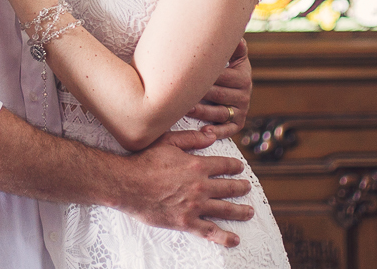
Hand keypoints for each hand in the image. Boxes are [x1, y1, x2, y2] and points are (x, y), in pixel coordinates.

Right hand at [117, 129, 253, 246]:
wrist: (127, 185)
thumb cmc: (144, 161)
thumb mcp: (167, 141)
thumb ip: (191, 138)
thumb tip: (211, 136)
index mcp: (197, 165)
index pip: (224, 166)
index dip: (235, 166)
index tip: (240, 168)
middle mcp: (201, 186)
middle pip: (229, 188)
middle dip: (241, 188)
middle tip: (247, 188)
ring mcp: (195, 206)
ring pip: (225, 210)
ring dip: (240, 211)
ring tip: (249, 211)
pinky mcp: (186, 222)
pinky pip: (210, 231)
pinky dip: (225, 237)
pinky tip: (235, 239)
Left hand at [188, 39, 251, 139]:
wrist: (238, 87)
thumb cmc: (228, 68)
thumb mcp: (234, 56)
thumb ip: (235, 47)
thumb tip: (238, 37)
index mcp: (243, 76)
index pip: (221, 77)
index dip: (204, 76)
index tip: (187, 73)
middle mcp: (244, 94)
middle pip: (218, 95)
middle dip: (199, 94)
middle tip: (179, 93)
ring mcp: (241, 110)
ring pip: (219, 112)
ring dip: (202, 112)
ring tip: (186, 109)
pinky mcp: (238, 123)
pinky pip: (228, 130)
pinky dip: (217, 132)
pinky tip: (204, 131)